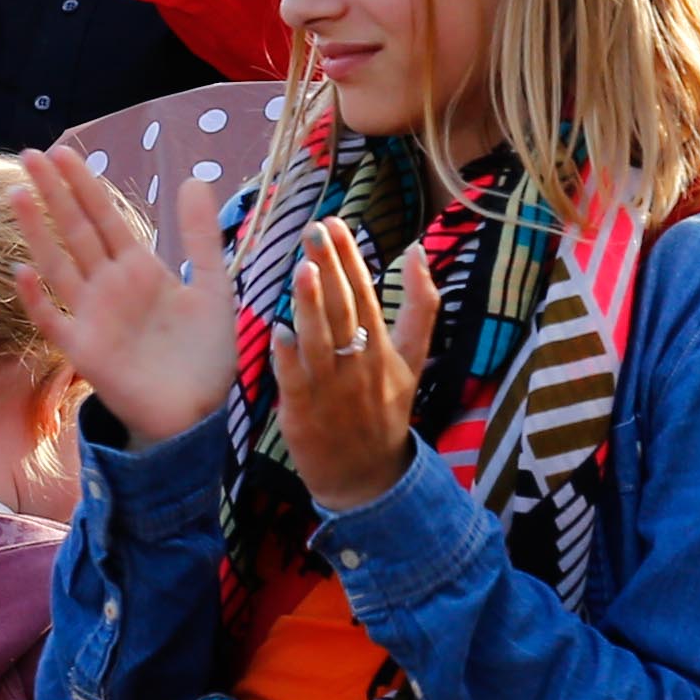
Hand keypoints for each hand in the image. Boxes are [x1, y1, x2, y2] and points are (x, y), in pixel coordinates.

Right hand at [15, 144, 232, 446]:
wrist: (202, 411)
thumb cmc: (206, 353)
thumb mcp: (212, 287)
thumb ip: (201, 237)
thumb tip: (193, 179)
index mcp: (139, 269)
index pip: (106, 217)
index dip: (85, 185)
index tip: (62, 152)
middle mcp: (110, 287)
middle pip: (77, 231)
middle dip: (55, 194)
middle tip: (30, 156)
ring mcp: (93, 317)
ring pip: (59, 265)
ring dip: (39, 232)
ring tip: (19, 196)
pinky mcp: (85, 352)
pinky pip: (54, 322)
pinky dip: (38, 300)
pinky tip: (24, 272)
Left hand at [268, 219, 435, 514]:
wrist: (368, 477)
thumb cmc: (385, 409)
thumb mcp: (413, 357)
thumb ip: (420, 305)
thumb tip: (418, 250)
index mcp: (383, 347)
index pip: (365, 293)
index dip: (350, 258)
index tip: (335, 223)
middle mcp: (360, 363)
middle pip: (344, 309)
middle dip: (329, 268)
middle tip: (314, 229)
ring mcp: (333, 389)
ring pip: (321, 341)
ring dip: (311, 306)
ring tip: (302, 269)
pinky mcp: (306, 413)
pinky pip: (296, 381)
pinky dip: (288, 358)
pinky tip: (278, 331)